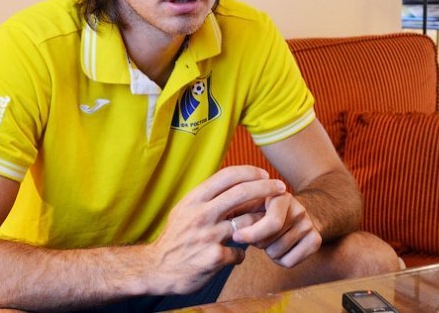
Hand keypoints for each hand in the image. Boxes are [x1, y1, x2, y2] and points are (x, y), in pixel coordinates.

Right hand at [145, 166, 286, 294]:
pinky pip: (240, 253)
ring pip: (248, 223)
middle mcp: (201, 214)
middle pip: (242, 193)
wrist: (157, 267)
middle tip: (282, 188)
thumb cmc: (176, 236)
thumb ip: (208, 198)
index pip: (227, 176)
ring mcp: (208, 235)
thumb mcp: (185, 209)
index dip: (250, 172)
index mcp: (194, 199)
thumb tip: (236, 184)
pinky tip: (234, 255)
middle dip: (267, 189)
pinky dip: (241, 254)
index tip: (264, 174)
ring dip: (260, 224)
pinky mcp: (214, 257)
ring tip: (265, 226)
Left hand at [231, 193, 321, 267]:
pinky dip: (280, 260)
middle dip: (257, 241)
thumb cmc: (261, 211)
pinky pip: (289, 262)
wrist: (293, 214)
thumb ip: (234, 207)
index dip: (250, 233)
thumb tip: (220, 219)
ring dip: (268, 250)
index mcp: (279, 195)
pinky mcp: (316, 240)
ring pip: (277, 252)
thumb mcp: (249, 204)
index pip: (270, 222)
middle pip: (270, 240)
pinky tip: (279, 247)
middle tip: (256, 235)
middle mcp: (298, 208)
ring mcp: (308, 224)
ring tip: (269, 239)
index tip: (235, 237)